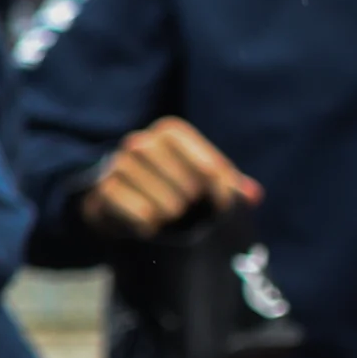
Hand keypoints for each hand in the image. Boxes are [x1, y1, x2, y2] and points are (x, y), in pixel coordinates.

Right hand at [82, 116, 257, 239]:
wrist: (120, 203)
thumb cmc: (170, 188)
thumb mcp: (202, 182)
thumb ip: (230, 187)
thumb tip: (253, 197)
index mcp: (170, 131)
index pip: (209, 166)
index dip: (221, 191)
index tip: (222, 205)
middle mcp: (140, 142)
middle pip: (184, 180)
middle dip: (192, 200)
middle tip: (192, 212)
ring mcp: (118, 165)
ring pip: (156, 195)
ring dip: (168, 211)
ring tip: (170, 217)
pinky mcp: (103, 190)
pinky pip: (132, 209)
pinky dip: (145, 222)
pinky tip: (149, 226)